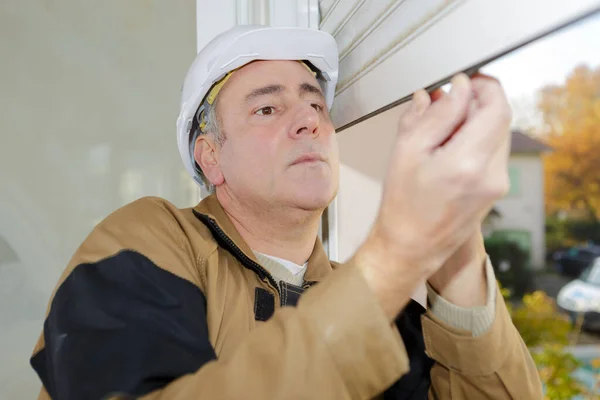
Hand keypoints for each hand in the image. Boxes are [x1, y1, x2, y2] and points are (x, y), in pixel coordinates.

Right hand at [354, 73, 511, 318]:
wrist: (410, 246)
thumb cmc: (403, 205)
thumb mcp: (407, 151)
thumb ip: (434, 115)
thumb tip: (454, 89)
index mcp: (468, 163)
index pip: (496, 107)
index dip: (483, 86)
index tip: (463, 81)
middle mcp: (491, 174)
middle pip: (500, 119)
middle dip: (476, 103)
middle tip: (447, 102)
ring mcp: (497, 184)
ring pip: (497, 134)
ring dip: (475, 121)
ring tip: (442, 129)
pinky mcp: (495, 190)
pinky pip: (492, 152)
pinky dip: (475, 140)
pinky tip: (449, 148)